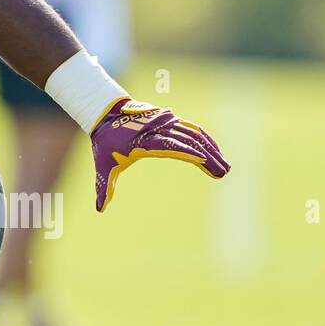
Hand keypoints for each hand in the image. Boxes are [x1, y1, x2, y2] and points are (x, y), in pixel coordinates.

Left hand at [91, 98, 229, 211]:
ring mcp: (165, 122)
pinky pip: (191, 128)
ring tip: (225, 166)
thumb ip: (105, 188)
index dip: (187, 152)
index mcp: (142, 141)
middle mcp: (157, 129)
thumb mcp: (103, 167)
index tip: (204, 161)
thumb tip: (99, 210)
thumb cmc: (105, 143)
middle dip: (207, 157)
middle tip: (223, 172)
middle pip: (187, 141)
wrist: (105, 115)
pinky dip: (205, 139)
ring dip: (210, 149)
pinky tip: (215, 151)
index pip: (169, 146)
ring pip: (193, 134)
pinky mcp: (169, 120)